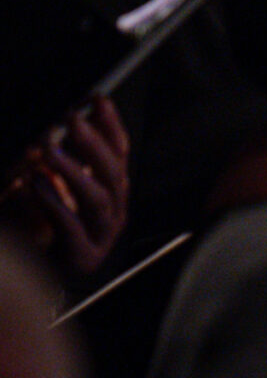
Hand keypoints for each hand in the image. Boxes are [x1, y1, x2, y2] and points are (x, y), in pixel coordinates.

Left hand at [1, 99, 128, 275]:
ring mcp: (101, 234)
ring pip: (98, 198)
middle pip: (112, 172)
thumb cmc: (42, 230)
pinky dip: (54, 202)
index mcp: (111, 191)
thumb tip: (55, 127)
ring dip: (73, 170)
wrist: (38, 276)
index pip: (119, 152)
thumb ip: (57, 159)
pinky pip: (71, 226)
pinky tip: (36, 184)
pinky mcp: (82, 256)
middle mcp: (113, 210)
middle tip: (73, 120)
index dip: (111, 125)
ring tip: (49, 150)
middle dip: (93, 143)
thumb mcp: (52, 185)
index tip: (97, 101)